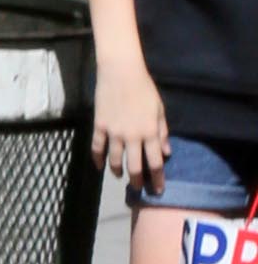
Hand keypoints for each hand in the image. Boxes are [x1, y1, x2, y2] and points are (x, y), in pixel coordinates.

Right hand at [90, 60, 168, 191]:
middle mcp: (132, 137)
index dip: (157, 178)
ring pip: (115, 160)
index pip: (155, 162)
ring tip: (119, 175)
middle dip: (137, 181)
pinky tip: (100, 166)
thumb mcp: (159, 109)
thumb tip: (166, 152)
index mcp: (150, 132)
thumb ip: (162, 132)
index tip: (158, 190)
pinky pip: (97, 148)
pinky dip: (98, 159)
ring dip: (118, 171)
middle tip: (137, 188)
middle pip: (134, 167)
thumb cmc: (144, 89)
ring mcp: (114, 133)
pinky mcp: (99, 127)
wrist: (121, 73)